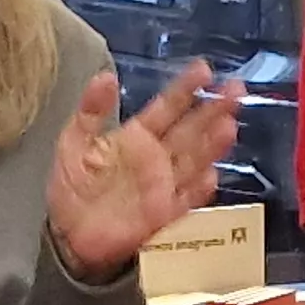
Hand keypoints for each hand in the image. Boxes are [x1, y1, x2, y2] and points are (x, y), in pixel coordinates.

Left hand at [46, 62, 245, 281]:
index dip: (186, 88)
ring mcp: (164, 185)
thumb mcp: (74, 141)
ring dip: (212, 145)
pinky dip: (198, 189)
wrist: (69, 235)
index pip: (168, 106)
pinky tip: (210, 175)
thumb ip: (91, 110)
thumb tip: (106, 76)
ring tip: (229, 125)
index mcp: (139, 135)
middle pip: (192, 129)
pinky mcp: (164, 213)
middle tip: (236, 89)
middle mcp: (159, 157)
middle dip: (214, 109)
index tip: (205, 69)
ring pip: (194, 160)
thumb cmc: (73, 186)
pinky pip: (185, 200)